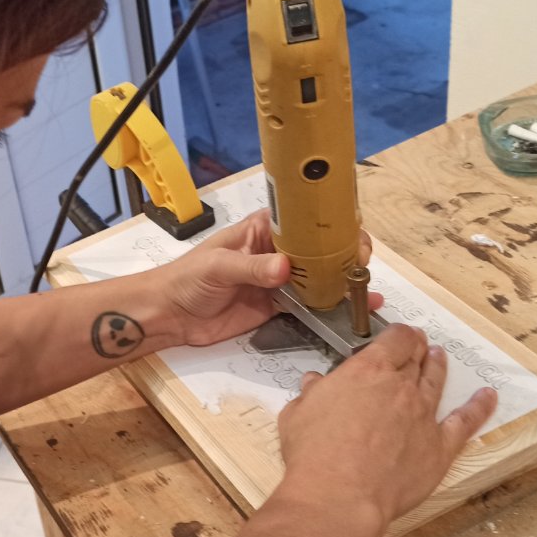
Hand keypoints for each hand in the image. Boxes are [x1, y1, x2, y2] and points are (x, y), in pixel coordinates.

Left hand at [155, 210, 380, 346]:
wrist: (170, 314)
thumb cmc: (187, 278)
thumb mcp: (218, 266)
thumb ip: (251, 268)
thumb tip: (285, 269)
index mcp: (263, 230)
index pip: (304, 222)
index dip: (330, 227)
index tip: (350, 239)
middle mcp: (277, 252)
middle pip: (319, 250)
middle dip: (344, 256)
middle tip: (361, 269)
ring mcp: (279, 281)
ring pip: (319, 279)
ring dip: (342, 283)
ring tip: (367, 291)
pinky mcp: (277, 307)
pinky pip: (308, 306)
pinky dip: (330, 308)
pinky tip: (352, 311)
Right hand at [276, 323, 496, 527]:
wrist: (340, 495)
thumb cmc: (312, 453)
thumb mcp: (297, 414)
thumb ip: (312, 395)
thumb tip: (315, 382)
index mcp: (367, 371)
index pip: (395, 339)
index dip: (399, 335)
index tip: (397, 337)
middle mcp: (401, 387)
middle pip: (416, 358)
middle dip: (416, 348)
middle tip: (416, 346)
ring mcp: (424, 416)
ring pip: (436, 382)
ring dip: (438, 366)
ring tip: (439, 357)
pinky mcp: (439, 447)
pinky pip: (465, 422)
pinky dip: (479, 407)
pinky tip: (488, 396)